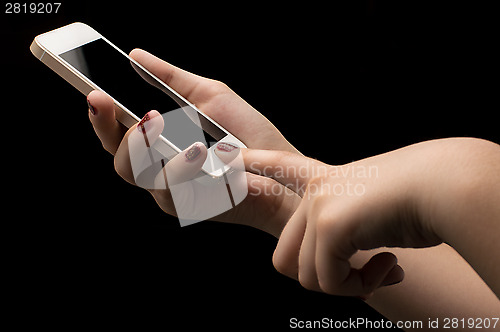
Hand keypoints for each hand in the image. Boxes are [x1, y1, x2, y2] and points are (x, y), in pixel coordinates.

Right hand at [87, 49, 300, 235]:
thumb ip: (172, 79)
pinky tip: (194, 149)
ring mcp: (173, 191)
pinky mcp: (190, 207)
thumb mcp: (208, 96)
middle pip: (118, 157)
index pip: (120, 133)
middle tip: (106, 100)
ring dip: (140, 145)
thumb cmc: (249, 134)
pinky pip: (170, 190)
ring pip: (136, 174)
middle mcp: (161, 169)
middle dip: (108, 128)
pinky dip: (180, 166)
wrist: (282, 169)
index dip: (101, 115)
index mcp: (162, 144)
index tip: (93, 91)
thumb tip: (135, 55)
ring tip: (155, 118)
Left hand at [238, 140, 481, 297]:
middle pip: (285, 257)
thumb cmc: (422, 197)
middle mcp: (315, 192)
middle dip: (321, 278)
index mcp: (327, 180)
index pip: (282, 167)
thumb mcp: (374, 209)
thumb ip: (347, 231)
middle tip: (361, 275)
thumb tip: (343, 267)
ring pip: (308, 275)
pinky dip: (359, 285)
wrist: (446, 186)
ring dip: (348, 284)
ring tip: (382, 267)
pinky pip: (328, 280)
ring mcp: (318, 206)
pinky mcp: (328, 224)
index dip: (255, 164)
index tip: (228, 156)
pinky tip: (390, 265)